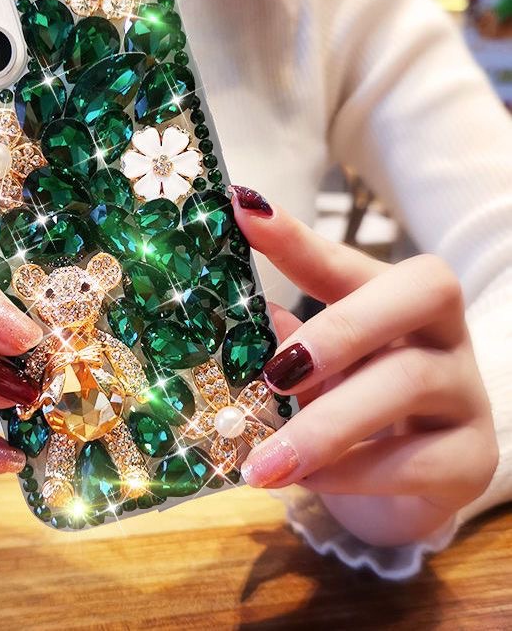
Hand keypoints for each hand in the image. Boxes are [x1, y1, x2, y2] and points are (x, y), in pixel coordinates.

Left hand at [230, 187, 497, 546]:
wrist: (406, 487)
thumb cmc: (353, 409)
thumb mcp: (315, 371)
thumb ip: (282, 342)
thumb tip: (229, 316)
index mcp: (396, 298)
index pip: (349, 259)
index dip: (297, 240)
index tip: (242, 213)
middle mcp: (443, 332)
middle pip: (418, 293)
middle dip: (340, 327)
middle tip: (277, 371)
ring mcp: (466, 394)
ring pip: (409, 382)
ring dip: (326, 423)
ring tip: (264, 460)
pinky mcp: (470, 461)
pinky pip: (413, 461)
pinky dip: (349, 472)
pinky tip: (303, 481)